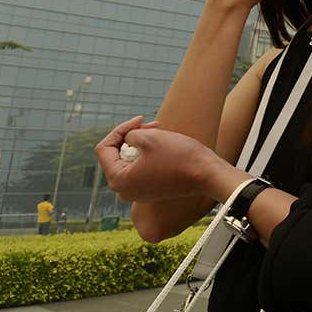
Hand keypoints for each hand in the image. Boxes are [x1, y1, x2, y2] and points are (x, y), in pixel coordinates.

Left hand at [95, 117, 223, 202]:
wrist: (207, 174)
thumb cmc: (179, 156)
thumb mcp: (149, 138)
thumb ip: (129, 135)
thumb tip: (126, 140)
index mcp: (118, 180)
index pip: (104, 149)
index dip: (119, 129)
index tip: (140, 119)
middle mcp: (124, 191)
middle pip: (116, 155)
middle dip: (130, 136)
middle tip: (149, 123)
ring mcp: (137, 192)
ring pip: (129, 161)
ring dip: (140, 143)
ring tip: (158, 130)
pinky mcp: (150, 191)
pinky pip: (140, 169)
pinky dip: (147, 154)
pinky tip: (162, 143)